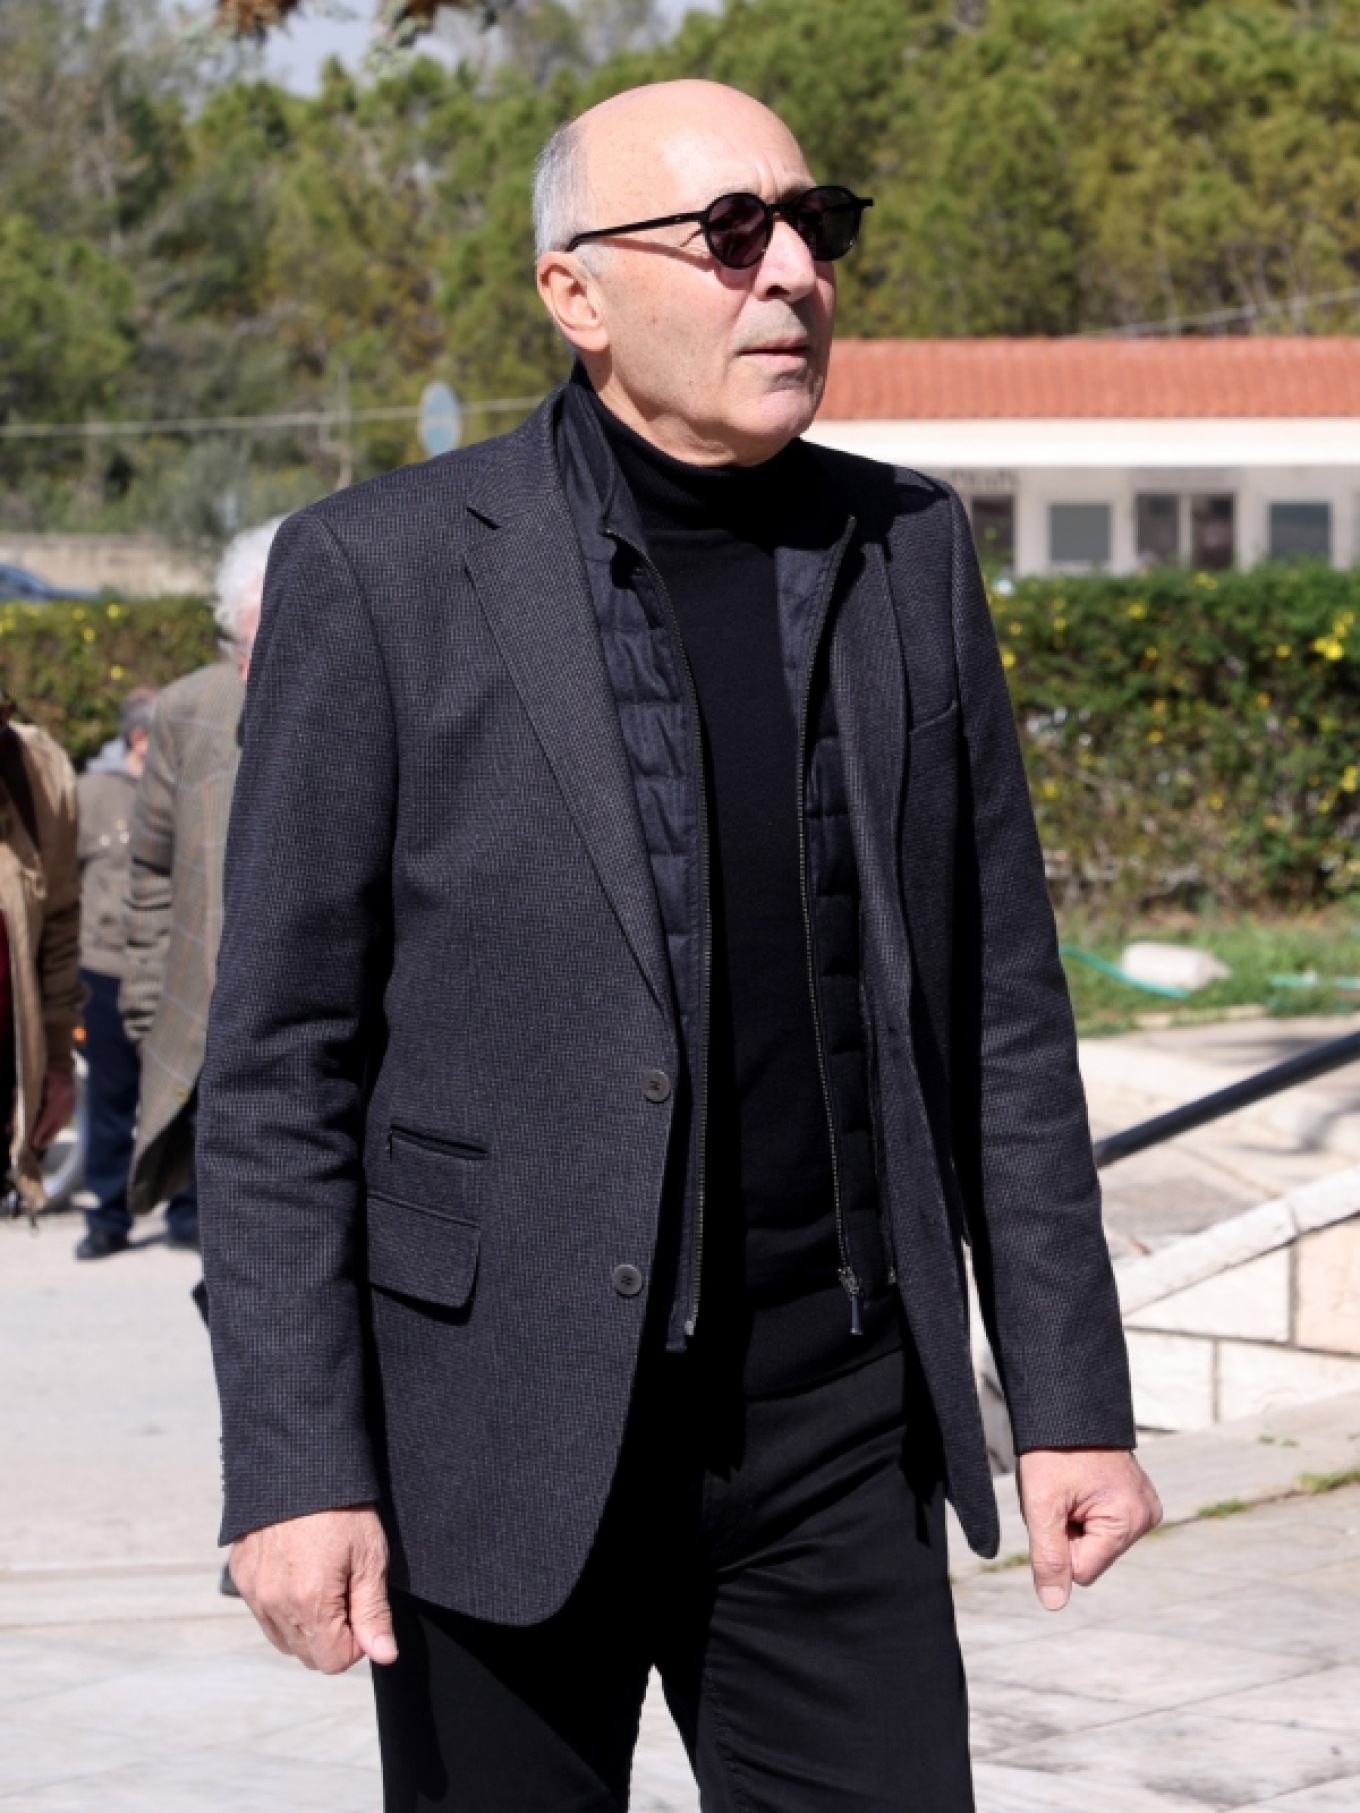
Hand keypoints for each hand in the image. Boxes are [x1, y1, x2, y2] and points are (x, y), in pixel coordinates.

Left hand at [30, 1064, 75, 1153]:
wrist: (60, 1064)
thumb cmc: (44, 1074)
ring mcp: (72, 1102)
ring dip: (53, 1133)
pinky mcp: (74, 1103)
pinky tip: (53, 1131)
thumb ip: (31, 1102)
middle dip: (47, 1136)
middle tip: (37, 1146)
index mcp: (56, 1095)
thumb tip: (24, 1119)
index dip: (40, 1131)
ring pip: (63, 1122)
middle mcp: (66, 1100)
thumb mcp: (35, 1086)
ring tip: (44, 1142)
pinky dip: (59, 1126)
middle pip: (57, 1123)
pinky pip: (66, 1118)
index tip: (33, 1142)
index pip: (48, 1118)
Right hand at [229, 1505, 397, 1672]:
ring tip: (323, 1580)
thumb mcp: (369, 1556)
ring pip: (283, 1638)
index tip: (362, 1608)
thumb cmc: (342, 1507)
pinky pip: (263, 1613)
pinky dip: (282, 1605)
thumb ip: (374, 1612)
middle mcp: (274, 1603)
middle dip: (332, 1635)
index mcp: (309, 1601)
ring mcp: (253, 1591)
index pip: (333, 1662)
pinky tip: (299, 1570)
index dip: (357, 1642)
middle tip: (345, 1589)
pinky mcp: (241, 1575)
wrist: (299, 1462)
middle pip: (307, 1655)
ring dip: (306, 1624)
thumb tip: (384, 1655)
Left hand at [1016, 1447, 1161, 1611]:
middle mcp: (1146, 1517)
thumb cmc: (1052, 1452)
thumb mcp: (1042, 1504)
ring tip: (1068, 1486)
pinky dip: (1083, 1510)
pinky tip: (1080, 1484)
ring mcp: (1144, 1508)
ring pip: (1094, 1542)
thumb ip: (1048, 1557)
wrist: (1065, 1407)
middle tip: (1059, 1493)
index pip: (1082, 1570)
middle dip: (1067, 1532)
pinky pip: (1102, 1524)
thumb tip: (1053, 1604)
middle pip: (1091, 1557)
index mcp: (1128, 1521)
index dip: (1058, 1544)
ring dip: (1073, 1521)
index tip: (1054, 1507)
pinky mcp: (1137, 1500)